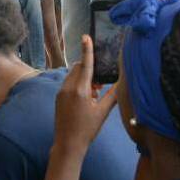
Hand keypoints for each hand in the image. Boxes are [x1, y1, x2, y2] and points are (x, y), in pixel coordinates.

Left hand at [53, 36, 118, 154]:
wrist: (68, 143)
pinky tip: (86, 99)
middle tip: (99, 85)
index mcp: (80, 90)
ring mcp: (61, 91)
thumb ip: (112, 95)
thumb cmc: (87, 129)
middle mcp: (68, 87)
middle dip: (89, 70)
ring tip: (94, 94)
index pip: (85, 65)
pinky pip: (68, 83)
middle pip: (78, 68)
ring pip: (73, 75)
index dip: (87, 50)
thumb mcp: (103, 112)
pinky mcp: (58, 96)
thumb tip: (121, 83)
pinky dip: (78, 85)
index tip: (86, 37)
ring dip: (84, 78)